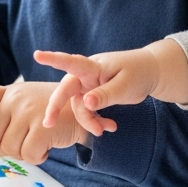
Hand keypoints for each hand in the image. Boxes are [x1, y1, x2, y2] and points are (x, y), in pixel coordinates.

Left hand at [0, 81, 89, 163]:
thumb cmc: (55, 115)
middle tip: (23, 146)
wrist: (88, 112)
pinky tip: (47, 149)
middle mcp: (15, 99)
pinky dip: (37, 158)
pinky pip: (28, 154)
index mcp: (10, 95)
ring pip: (9, 149)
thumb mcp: (27, 119)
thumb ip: (4, 131)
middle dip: (4, 149)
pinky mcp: (42, 125)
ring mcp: (28, 110)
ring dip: (24, 155)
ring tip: (39, 143)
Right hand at [34, 40, 187, 134]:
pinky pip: (89, 111)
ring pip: (79, 106)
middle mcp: (86, 76)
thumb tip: (85, 103)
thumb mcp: (125, 86)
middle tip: (48, 123)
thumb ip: (105, 95)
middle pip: (66, 91)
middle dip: (56, 107)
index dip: (53, 59)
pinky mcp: (93, 96)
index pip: (71, 62)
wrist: (150, 73)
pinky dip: (97, 120)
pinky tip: (110, 127)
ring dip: (88, 120)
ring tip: (104, 130)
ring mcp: (89, 86)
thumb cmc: (138, 73)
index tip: (37, 55)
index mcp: (93, 67)